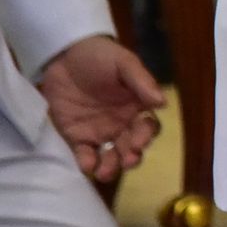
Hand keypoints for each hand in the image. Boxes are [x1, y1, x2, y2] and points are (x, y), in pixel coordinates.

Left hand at [38, 35, 163, 181]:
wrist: (64, 54)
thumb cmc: (99, 56)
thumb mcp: (123, 62)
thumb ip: (141, 81)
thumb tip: (163, 103)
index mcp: (136, 106)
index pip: (148, 127)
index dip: (146, 136)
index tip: (139, 141)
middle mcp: (121, 124)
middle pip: (131, 148)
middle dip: (132, 158)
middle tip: (128, 159)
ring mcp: (99, 133)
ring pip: (110, 157)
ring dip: (111, 168)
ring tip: (105, 171)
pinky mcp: (76, 137)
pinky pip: (84, 155)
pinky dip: (87, 163)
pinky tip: (87, 164)